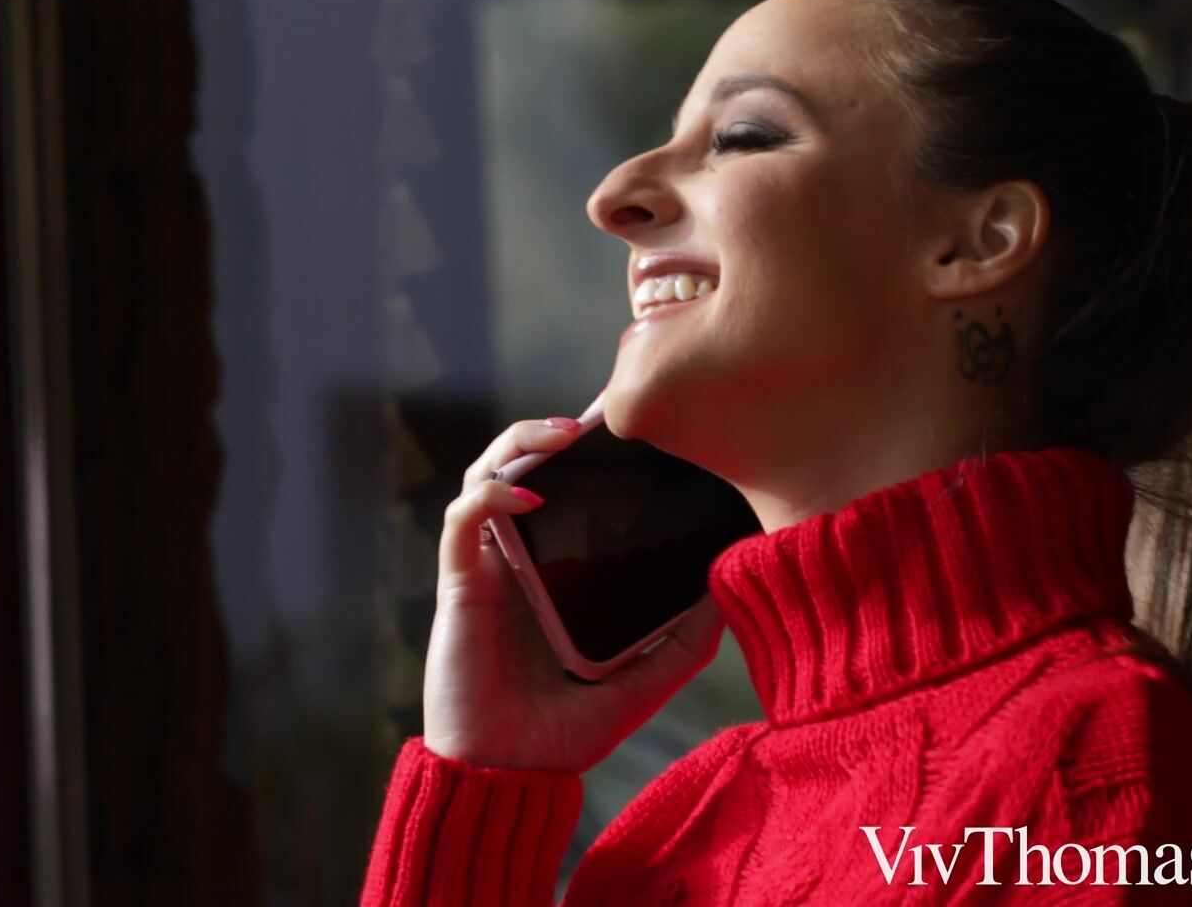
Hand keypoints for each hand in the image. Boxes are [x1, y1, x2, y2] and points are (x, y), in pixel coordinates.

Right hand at [420, 415, 725, 773]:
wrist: (508, 774)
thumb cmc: (564, 734)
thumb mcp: (644, 683)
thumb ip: (683, 642)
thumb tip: (732, 589)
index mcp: (555, 570)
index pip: (564, 491)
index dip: (588, 454)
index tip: (633, 431)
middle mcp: (518, 558)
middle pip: (521, 466)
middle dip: (550, 430)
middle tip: (597, 416)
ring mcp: (486, 567)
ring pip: (485, 475)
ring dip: (519, 444)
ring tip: (564, 435)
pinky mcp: (459, 584)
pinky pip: (463, 520)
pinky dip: (490, 496)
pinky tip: (526, 497)